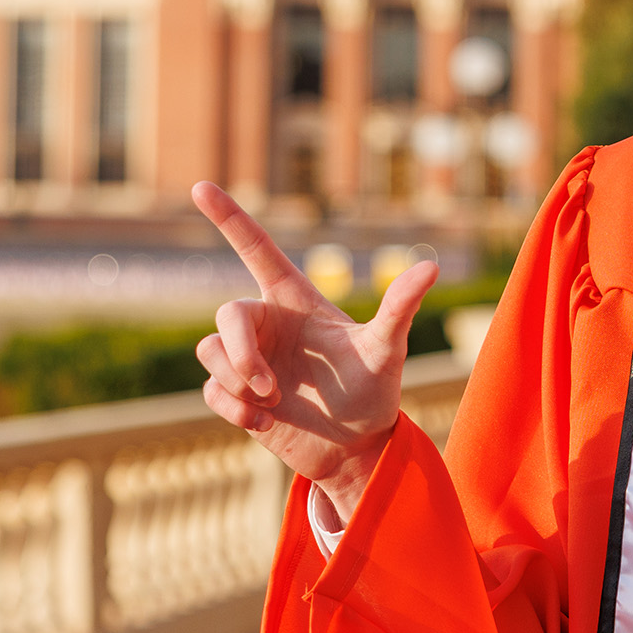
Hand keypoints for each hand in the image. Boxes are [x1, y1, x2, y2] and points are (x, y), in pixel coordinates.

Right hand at [191, 181, 437, 524]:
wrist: (357, 446)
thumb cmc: (374, 390)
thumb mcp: (386, 348)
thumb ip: (399, 307)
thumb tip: (431, 267)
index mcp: (294, 300)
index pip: (256, 249)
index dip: (229, 217)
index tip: (201, 186)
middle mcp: (267, 324)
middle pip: (226, 314)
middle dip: (240, 353)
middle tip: (270, 386)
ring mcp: (248, 359)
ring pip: (210, 353)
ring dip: (236, 381)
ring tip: (272, 404)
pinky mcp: (236, 395)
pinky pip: (210, 391)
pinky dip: (231, 407)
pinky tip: (262, 421)